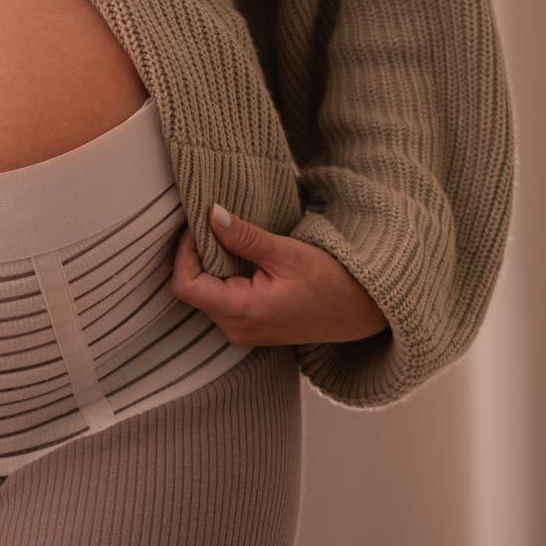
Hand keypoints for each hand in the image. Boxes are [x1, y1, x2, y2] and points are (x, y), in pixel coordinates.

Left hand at [169, 203, 388, 344]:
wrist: (361, 311)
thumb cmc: (332, 283)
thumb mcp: (288, 254)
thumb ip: (245, 237)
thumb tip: (212, 214)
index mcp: (243, 312)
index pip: (187, 285)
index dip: (184, 253)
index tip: (197, 225)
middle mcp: (236, 329)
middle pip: (193, 290)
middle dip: (194, 256)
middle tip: (208, 223)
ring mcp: (242, 331)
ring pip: (205, 295)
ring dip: (208, 265)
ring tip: (224, 236)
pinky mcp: (250, 326)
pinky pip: (221, 300)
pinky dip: (221, 276)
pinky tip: (237, 255)